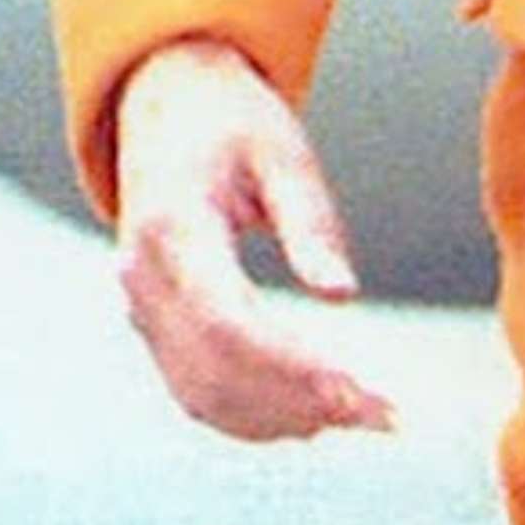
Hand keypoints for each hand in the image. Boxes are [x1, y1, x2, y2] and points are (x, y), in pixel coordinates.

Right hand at [110, 35, 398, 441]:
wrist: (165, 103)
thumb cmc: (233, 120)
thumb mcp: (283, 152)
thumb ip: (310, 223)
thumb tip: (342, 297)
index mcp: (173, 227)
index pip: (229, 322)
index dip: (294, 368)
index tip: (362, 393)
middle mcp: (143, 276)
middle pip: (218, 372)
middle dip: (302, 404)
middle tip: (385, 416)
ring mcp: (139, 305)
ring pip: (203, 395)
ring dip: (282, 421)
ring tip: (362, 418)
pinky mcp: (152, 323)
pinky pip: (195, 390)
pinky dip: (253, 416)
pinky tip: (314, 417)